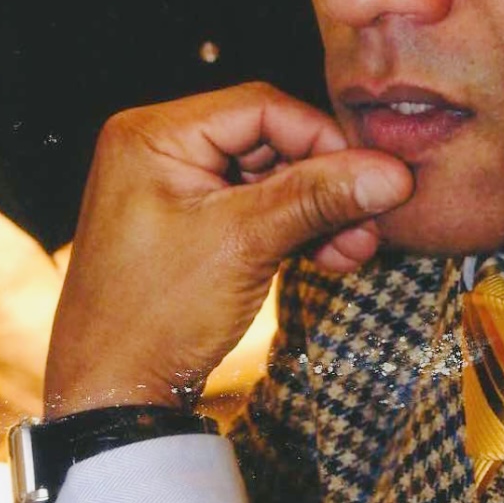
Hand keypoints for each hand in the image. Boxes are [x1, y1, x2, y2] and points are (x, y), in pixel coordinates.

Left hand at [43, 83, 413, 415]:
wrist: (113, 394)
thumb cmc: (153, 315)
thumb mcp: (245, 244)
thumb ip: (318, 198)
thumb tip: (390, 172)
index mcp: (154, 135)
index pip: (261, 108)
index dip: (322, 140)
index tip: (370, 177)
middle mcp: (161, 150)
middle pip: (270, 142)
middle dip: (325, 184)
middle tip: (371, 221)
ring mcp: (176, 190)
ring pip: (271, 180)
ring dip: (318, 213)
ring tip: (357, 250)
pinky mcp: (192, 226)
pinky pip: (256, 211)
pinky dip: (295, 231)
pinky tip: (333, 257)